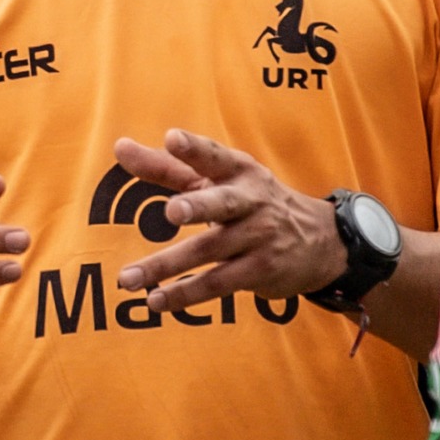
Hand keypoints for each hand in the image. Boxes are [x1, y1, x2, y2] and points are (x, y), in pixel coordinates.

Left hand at [112, 130, 346, 314]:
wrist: (319, 241)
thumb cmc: (250, 203)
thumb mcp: (217, 179)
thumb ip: (166, 166)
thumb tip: (119, 147)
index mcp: (238, 171)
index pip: (214, 156)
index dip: (194, 148)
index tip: (172, 139)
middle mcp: (250, 201)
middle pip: (221, 203)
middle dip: (198, 206)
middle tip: (172, 211)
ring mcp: (258, 237)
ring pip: (209, 251)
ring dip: (168, 265)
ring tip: (129, 278)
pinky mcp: (259, 270)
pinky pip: (218, 283)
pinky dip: (186, 293)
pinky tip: (157, 300)